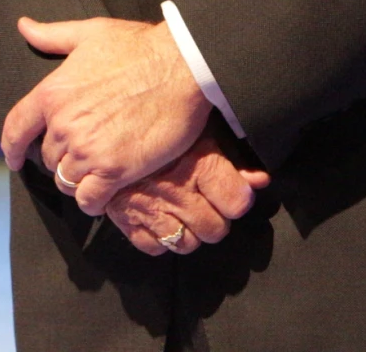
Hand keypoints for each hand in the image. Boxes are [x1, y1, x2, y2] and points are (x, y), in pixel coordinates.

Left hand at [0, 15, 211, 215]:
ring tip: (95, 174)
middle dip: (62, 158)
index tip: (14, 159)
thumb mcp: (89, 33)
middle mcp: (63, 125)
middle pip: (47, 158)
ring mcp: (87, 149)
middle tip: (84, 154)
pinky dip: (93, 201)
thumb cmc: (138, 47)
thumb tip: (24, 26)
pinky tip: (103, 194)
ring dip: (78, 180)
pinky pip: (89, 199)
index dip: (11, 148)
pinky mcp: (114, 170)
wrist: (181, 66)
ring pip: (66, 180)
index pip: (16, 128)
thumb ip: (52, 36)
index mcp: (52, 93)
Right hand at [104, 132, 269, 256]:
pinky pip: (153, 246)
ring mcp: (150, 208)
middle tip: (205, 203)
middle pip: (215, 229)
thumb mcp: (198, 129)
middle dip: (214, 218)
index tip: (233, 192)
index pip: (237, 203)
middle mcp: (176, 191)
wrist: (104, 120)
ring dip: (188, 232)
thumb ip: (232, 158)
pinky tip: (159, 218)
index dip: (238, 198)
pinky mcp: (124, 218)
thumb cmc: (158, 119)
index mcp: (197, 164)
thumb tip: (261, 180)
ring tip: (184, 213)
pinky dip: (158, 237)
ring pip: (186, 243)